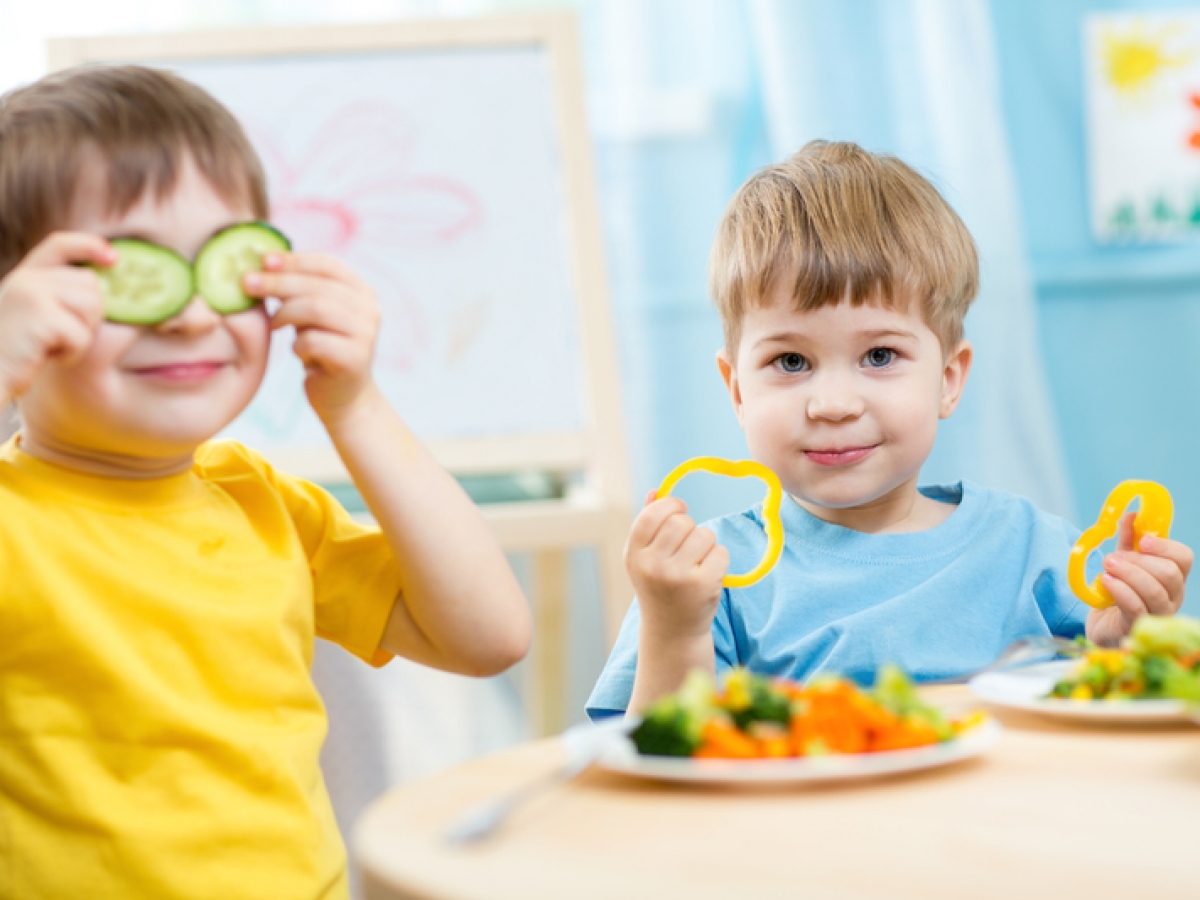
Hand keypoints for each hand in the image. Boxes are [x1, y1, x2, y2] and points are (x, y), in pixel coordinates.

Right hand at [0, 232, 112, 405]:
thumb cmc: (16, 354)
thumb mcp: (34, 315)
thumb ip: (58, 295)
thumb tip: (106, 286)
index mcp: (24, 276)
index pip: (60, 244)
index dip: (89, 246)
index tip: (113, 258)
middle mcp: (26, 278)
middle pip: (90, 284)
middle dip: (89, 314)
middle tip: (58, 336)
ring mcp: (31, 293)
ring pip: (92, 307)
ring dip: (82, 335)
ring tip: (50, 345)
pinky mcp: (39, 315)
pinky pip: (82, 335)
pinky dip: (72, 352)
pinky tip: (45, 356)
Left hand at [244, 252, 380, 421]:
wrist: (344, 396)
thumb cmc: (322, 348)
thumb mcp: (313, 313)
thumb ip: (300, 289)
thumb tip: (263, 262)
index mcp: (361, 291)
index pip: (327, 264)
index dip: (294, 260)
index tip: (263, 260)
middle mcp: (369, 309)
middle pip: (317, 286)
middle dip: (278, 282)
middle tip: (246, 284)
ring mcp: (365, 334)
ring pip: (315, 309)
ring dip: (285, 314)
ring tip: (273, 324)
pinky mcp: (355, 359)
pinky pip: (313, 341)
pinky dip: (297, 345)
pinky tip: (297, 351)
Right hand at [624, 491, 728, 642]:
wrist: (672, 631)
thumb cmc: (659, 587)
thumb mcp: (644, 558)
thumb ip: (648, 524)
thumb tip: (656, 491)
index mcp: (634, 555)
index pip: (651, 514)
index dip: (669, 505)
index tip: (679, 509)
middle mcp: (652, 566)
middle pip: (681, 522)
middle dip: (690, 526)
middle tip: (688, 544)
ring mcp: (678, 576)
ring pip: (704, 535)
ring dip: (706, 544)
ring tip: (697, 562)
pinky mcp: (703, 585)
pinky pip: (720, 552)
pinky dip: (719, 559)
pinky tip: (708, 574)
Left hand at [1086, 512, 1192, 645]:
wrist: (1102, 625)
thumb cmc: (1118, 593)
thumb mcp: (1123, 562)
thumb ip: (1128, 540)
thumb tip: (1131, 515)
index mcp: (1172, 577)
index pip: (1184, 558)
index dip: (1165, 546)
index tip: (1143, 540)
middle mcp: (1172, 596)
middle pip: (1170, 574)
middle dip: (1139, 561)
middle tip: (1113, 557)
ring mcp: (1158, 614)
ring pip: (1154, 591)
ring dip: (1128, 574)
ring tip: (1107, 567)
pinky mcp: (1138, 626)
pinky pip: (1135, 607)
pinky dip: (1120, 590)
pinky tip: (1106, 582)